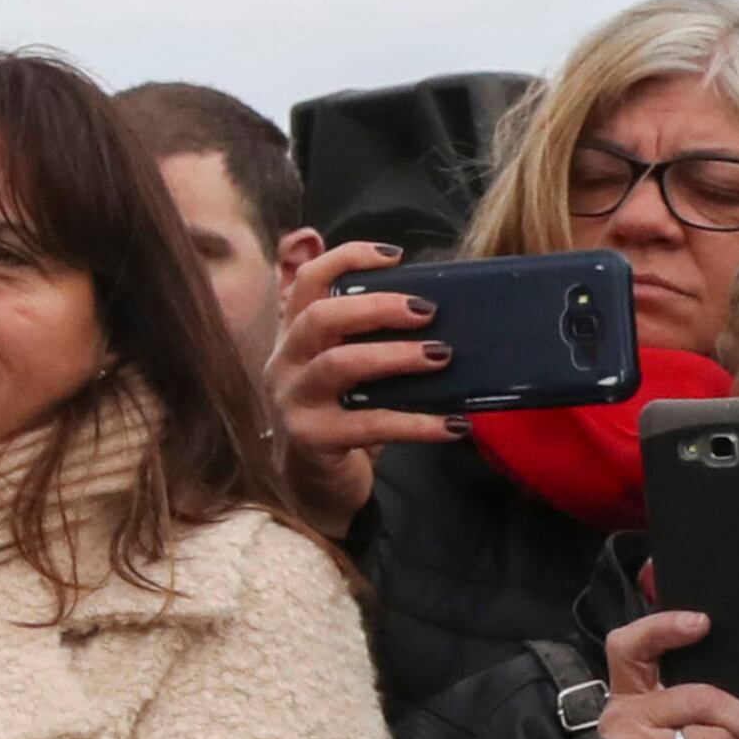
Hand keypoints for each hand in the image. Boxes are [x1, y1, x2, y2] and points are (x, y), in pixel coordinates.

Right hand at [264, 239, 459, 529]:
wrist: (313, 483)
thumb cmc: (341, 413)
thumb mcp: (346, 368)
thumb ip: (366, 334)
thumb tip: (428, 302)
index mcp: (293, 335)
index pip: (308, 282)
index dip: (346, 259)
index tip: (394, 255)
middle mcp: (285, 362)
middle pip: (319, 317)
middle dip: (376, 307)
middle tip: (427, 311)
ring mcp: (293, 401)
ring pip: (338, 364)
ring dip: (394, 357)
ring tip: (441, 356)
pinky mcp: (312, 439)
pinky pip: (368, 425)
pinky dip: (416, 423)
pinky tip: (453, 424)